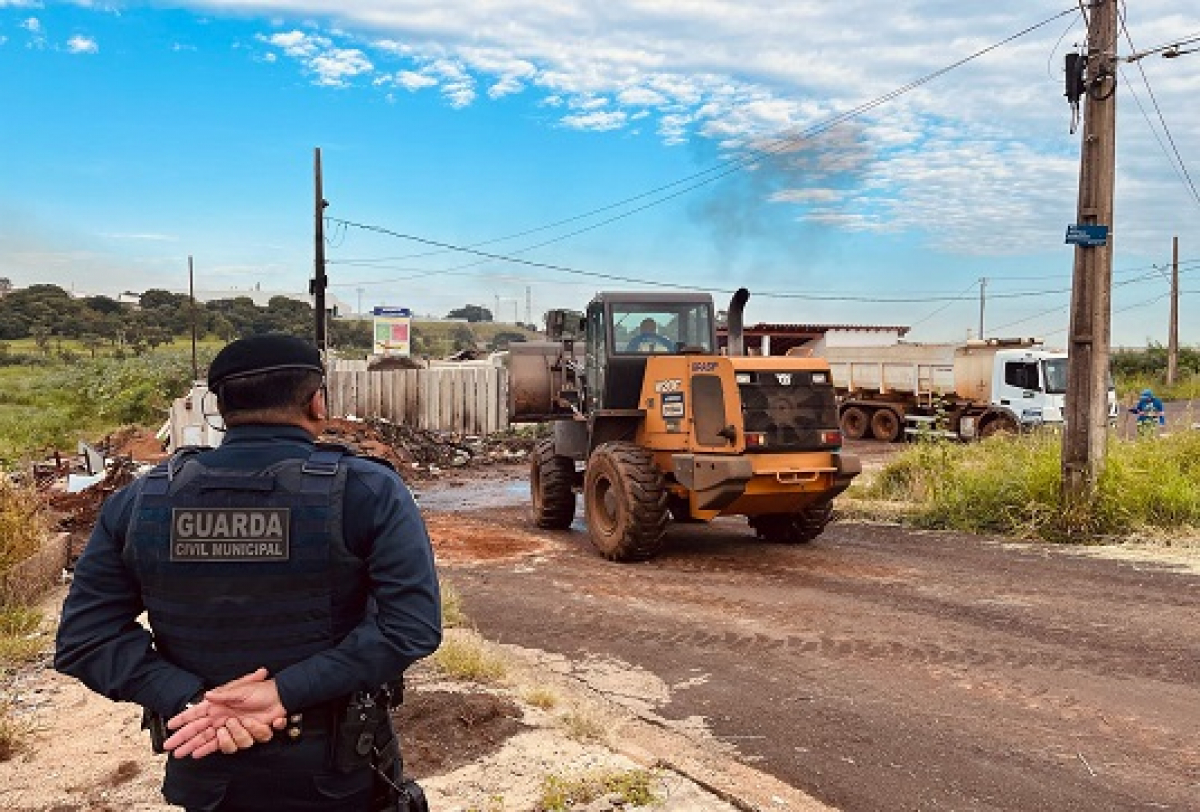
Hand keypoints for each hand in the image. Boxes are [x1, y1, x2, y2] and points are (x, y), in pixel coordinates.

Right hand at [164, 668, 286, 758]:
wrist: (279, 698)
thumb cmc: (260, 690)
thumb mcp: (242, 689)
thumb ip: (224, 694)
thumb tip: (207, 695)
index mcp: (218, 705)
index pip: (196, 713)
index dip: (182, 719)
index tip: (169, 726)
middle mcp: (220, 717)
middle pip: (196, 730)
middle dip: (181, 738)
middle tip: (168, 746)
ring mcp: (228, 727)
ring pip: (207, 739)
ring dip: (196, 745)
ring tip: (183, 752)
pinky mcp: (238, 734)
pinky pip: (221, 745)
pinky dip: (208, 749)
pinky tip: (196, 754)